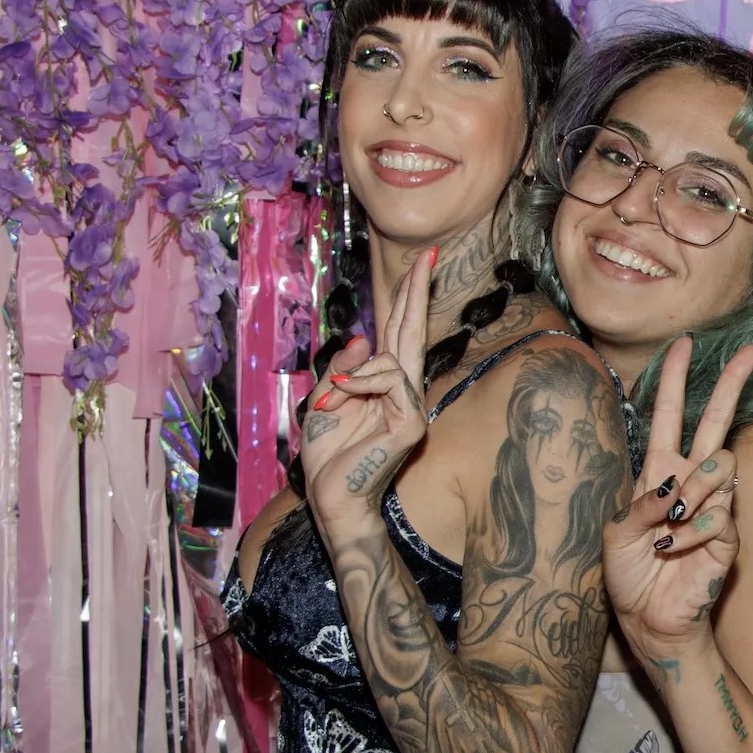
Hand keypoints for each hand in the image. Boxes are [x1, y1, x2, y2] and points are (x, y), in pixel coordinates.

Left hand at [300, 250, 433, 528]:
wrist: (330, 496)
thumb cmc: (328, 456)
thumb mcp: (324, 399)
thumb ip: (343, 367)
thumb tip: (362, 338)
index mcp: (384, 384)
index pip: (398, 334)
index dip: (407, 300)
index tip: (420, 264)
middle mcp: (403, 392)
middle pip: (411, 332)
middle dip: (416, 293)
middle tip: (428, 256)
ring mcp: (410, 407)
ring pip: (392, 359)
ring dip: (351, 375)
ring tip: (328, 400)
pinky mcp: (411, 423)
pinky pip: (390, 382)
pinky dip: (361, 383)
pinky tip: (339, 396)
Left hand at [602, 337, 752, 686]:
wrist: (647, 618)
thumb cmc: (629, 572)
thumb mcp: (615, 533)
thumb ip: (641, 503)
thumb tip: (674, 487)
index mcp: (660, 471)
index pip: (672, 416)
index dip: (677, 379)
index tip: (686, 344)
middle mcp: (691, 482)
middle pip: (718, 421)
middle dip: (733, 383)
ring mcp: (714, 506)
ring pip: (717, 467)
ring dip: (690, 492)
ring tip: (668, 527)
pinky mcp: (728, 535)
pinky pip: (718, 514)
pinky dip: (691, 532)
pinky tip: (676, 551)